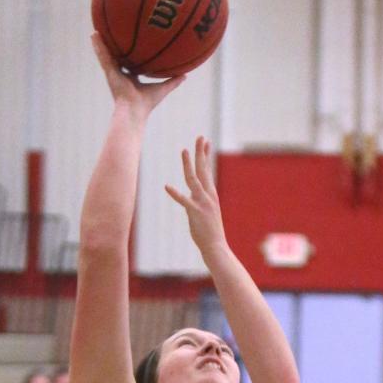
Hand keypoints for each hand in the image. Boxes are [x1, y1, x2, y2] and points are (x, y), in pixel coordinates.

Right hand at [91, 32, 184, 117]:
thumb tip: (186, 75)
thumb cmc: (147, 104)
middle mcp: (121, 75)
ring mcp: (114, 73)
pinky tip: (93, 34)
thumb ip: (173, 81)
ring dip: (102, 43)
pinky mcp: (109, 72)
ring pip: (107, 55)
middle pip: (117, 57)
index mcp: (131, 79)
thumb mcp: (162, 88)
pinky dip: (97, 46)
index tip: (133, 46)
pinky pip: (103, 56)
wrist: (134, 111)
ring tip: (96, 30)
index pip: (131, 65)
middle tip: (113, 33)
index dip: (131, 56)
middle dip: (115, 47)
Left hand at [165, 137, 226, 258]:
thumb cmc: (210, 232)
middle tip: (199, 137)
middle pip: (203, 170)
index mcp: (211, 194)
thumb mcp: (206, 212)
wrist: (216, 246)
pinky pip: (184, 201)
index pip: (207, 171)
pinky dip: (175, 194)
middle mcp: (208, 195)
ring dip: (188, 165)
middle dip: (200, 153)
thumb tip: (193, 194)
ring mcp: (202, 203)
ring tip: (184, 151)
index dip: (205, 156)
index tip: (205, 142)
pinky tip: (166, 186)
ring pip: (194, 180)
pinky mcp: (195, 213)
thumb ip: (199, 200)